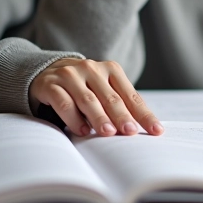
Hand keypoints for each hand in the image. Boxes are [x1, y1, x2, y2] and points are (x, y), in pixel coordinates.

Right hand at [29, 58, 162, 136]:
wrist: (46, 72)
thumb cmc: (84, 86)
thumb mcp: (103, 90)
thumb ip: (119, 105)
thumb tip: (139, 130)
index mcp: (111, 69)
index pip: (131, 96)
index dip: (144, 114)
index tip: (156, 130)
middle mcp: (91, 68)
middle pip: (111, 98)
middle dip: (122, 116)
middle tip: (130, 132)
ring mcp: (70, 75)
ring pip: (88, 100)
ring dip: (99, 118)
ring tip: (108, 133)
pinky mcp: (51, 84)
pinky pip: (64, 103)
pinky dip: (74, 118)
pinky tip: (82, 131)